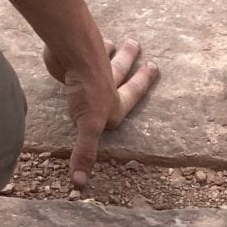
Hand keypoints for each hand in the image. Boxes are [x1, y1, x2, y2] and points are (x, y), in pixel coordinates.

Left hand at [43, 35, 159, 189]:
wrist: (72, 53)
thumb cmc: (87, 90)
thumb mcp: (88, 126)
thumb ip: (85, 153)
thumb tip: (80, 185)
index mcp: (115, 103)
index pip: (132, 96)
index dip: (144, 82)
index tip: (155, 67)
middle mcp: (107, 86)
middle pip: (122, 72)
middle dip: (130, 62)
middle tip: (137, 46)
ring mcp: (91, 70)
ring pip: (105, 60)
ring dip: (113, 53)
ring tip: (118, 42)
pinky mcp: (72, 63)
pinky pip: (80, 59)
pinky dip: (87, 51)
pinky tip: (86, 45)